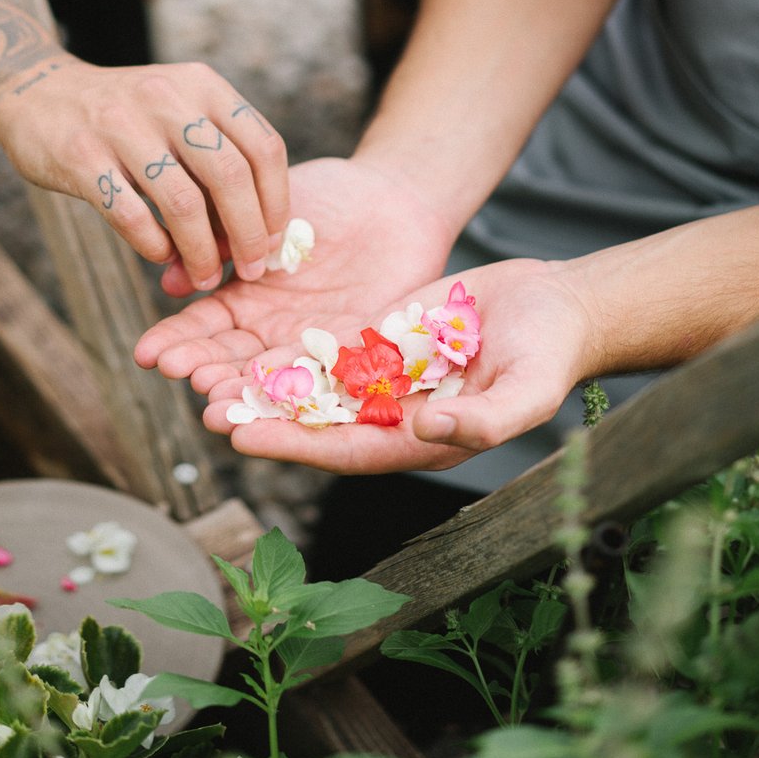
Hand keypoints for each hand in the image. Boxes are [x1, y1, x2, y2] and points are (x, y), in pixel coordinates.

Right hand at [0, 56, 288, 288]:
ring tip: (203, 278)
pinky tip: (159, 256)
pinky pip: (131, 216)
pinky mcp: (81, 156)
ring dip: (201, 252)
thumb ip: (215, 159)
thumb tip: (257, 236)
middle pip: (231, 176)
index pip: (264, 147)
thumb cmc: (126, 117)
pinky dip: (153, 245)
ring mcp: (121, 125)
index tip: (275, 240)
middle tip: (250, 269)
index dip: (277, 202)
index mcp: (203, 86)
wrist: (37, 91)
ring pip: (183, 203)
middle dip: (248, 234)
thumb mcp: (178, 111)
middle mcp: (167, 98)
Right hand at [134, 156, 454, 392]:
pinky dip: (297, 396)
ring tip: (211, 405)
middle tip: (178, 375)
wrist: (395, 196)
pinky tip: (270, 407)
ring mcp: (313, 343)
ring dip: (241, 394)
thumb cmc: (328, 196)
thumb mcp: (266, 212)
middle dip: (203, 369)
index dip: (176, 340)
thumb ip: (223, 241)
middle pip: (231, 358)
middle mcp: (274, 328)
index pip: (204, 326)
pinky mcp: (357, 351)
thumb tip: (168, 276)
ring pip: (272, 378)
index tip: (147, 354)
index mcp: (247, 296)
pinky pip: (325, 377)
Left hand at [199, 259, 595, 473]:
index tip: (245, 437)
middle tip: (203, 409)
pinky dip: (286, 344)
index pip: (345, 451)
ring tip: (204, 375)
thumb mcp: (526, 390)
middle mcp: (392, 415)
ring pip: (310, 383)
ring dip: (261, 383)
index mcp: (420, 441)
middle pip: (315, 421)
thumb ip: (482, 419)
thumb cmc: (549, 354)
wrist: (555, 306)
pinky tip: (243, 335)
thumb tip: (426, 430)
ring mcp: (383, 376)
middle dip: (260, 417)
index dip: (294, 445)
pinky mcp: (380, 337)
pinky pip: (325, 344)